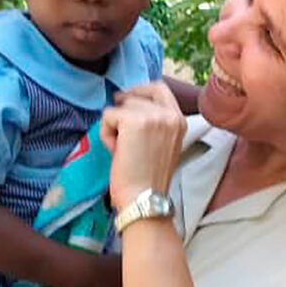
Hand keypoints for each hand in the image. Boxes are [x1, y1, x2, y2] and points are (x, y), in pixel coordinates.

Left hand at [101, 81, 186, 208]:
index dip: (139, 91)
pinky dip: (106, 133)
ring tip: (122, 149)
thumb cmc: (149, 178)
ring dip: (114, 125)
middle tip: (123, 138)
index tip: (125, 103)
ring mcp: (154, 116)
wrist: (145, 199)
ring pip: (121, 105)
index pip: (159, 87)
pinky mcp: (134, 121)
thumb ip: (155, 122)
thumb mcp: (163, 144)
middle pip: (136, 96)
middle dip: (123, 113)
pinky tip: (116, 151)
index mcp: (179, 120)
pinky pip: (108, 115)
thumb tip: (127, 103)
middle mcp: (170, 114)